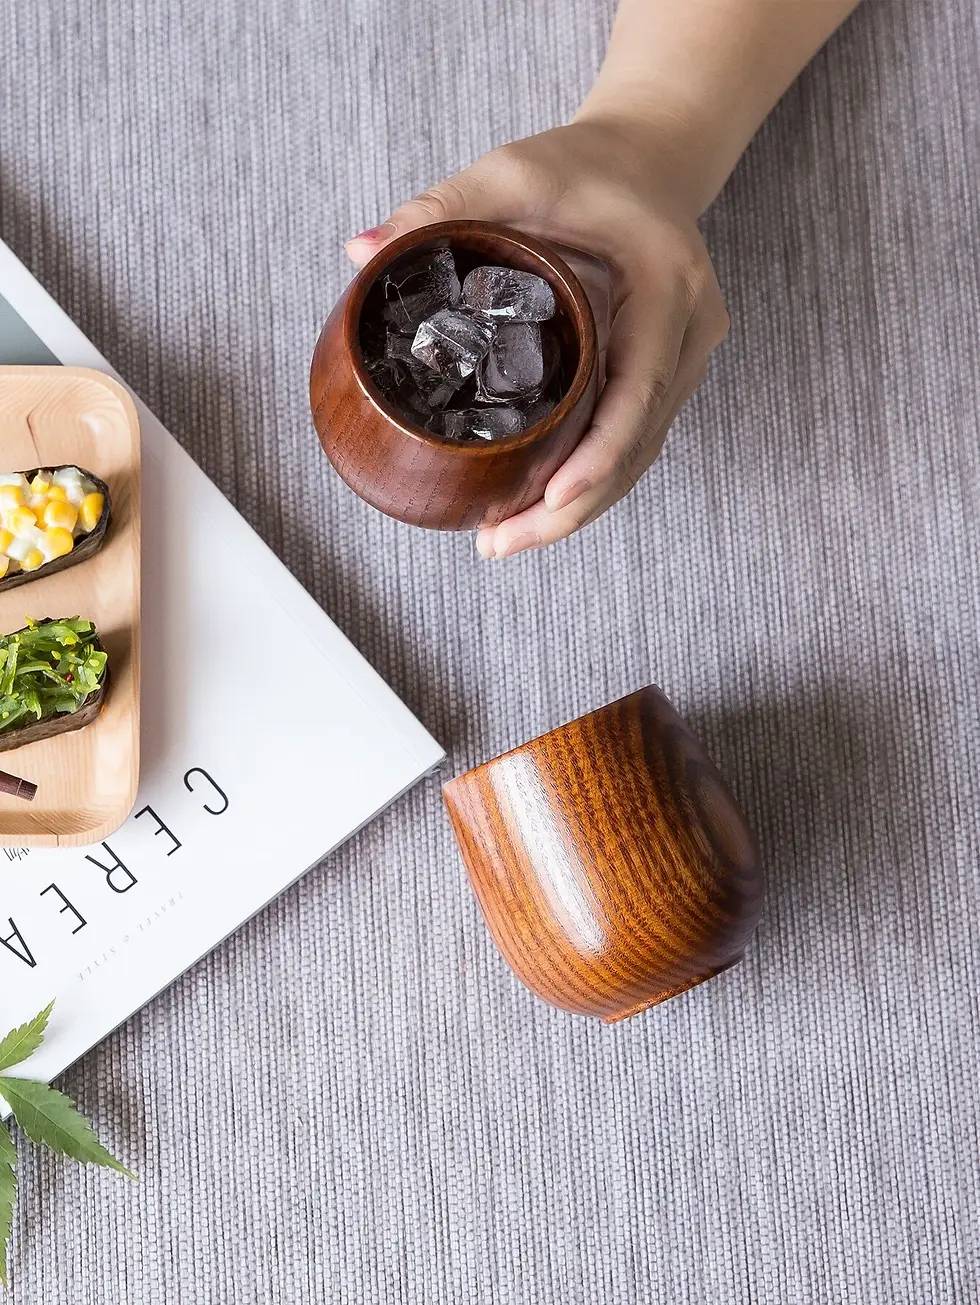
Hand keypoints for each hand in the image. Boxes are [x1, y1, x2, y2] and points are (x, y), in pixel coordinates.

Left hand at [345, 119, 728, 557]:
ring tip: (506, 541)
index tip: (555, 497)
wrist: (648, 162)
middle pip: (639, 444)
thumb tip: (361, 250)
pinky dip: (587, 480)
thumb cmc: (585, 168)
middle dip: (573, 506)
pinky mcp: (665, 377)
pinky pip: (631, 443)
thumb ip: (440, 207)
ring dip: (578, 507)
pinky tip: (537, 507)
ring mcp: (684, 360)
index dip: (600, 453)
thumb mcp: (512, 172)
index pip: (640, 388)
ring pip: (638, 457)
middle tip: (500, 543)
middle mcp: (689, 332)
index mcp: (666, 285)